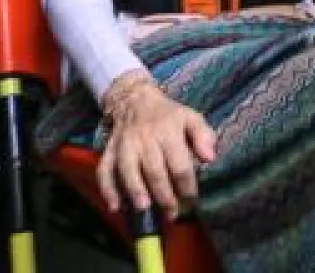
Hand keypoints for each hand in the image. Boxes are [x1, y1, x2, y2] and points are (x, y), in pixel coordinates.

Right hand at [97, 74, 216, 219]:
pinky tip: (114, 206)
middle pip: (154, 171)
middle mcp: (144, 139)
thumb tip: (210, 158)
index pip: (179, 164)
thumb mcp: (191, 117)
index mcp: (168, 132)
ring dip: (135, 190)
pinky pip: (104, 170)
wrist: (135, 99)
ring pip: (127, 169)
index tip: (191, 202)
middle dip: (164, 196)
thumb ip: (203, 136)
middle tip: (172, 214)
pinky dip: (107, 188)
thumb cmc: (168, 115)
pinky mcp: (109, 150)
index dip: (187, 187)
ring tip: (143, 209)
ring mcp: (125, 145)